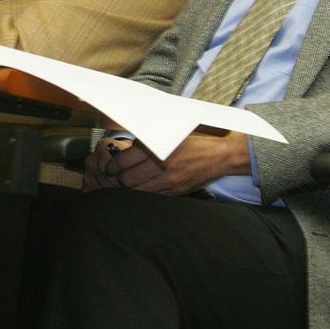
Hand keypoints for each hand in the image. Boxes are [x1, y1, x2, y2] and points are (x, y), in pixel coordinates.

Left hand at [86, 130, 250, 194]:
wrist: (220, 154)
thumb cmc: (195, 140)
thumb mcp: (170, 132)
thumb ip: (148, 140)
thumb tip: (126, 147)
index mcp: (158, 148)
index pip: (124, 161)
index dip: (112, 166)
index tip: (109, 166)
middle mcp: (161, 166)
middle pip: (127, 180)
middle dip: (117, 179)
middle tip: (114, 176)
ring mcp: (169, 181)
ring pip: (137, 191)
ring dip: (128, 188)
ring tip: (126, 183)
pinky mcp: (175, 191)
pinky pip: (152, 197)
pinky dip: (143, 193)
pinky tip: (142, 188)